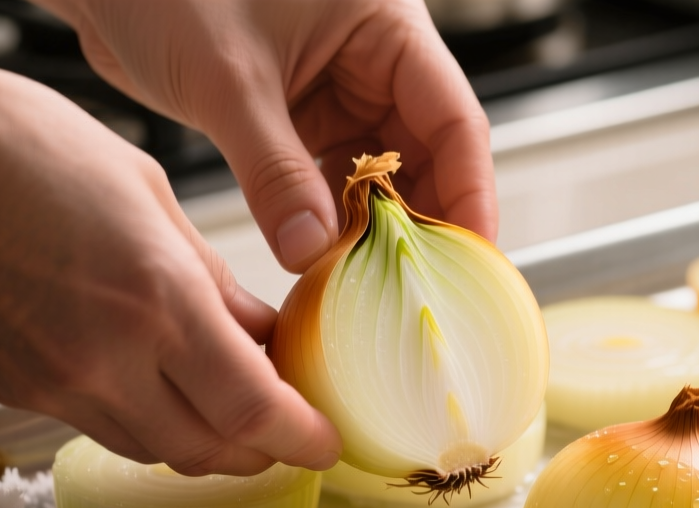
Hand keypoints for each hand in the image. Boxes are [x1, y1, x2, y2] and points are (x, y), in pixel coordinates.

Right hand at [0, 47, 340, 475]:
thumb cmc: (14, 146)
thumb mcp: (149, 195)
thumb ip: (215, 281)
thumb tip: (265, 334)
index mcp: (158, 300)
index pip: (255, 412)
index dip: (303, 440)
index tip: (327, 442)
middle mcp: (107, 358)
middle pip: (212, 451)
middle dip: (262, 449)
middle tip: (290, 425)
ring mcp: (55, 382)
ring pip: (158, 452)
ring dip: (207, 442)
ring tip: (233, 404)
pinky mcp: (17, 387)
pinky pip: (104, 429)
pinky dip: (150, 423)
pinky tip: (164, 385)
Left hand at [37, 0, 496, 270]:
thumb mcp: (227, 79)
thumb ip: (274, 171)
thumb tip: (313, 252)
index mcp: (386, 26)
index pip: (455, 120)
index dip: (470, 193)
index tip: (469, 258)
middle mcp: (372, 58)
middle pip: (427, 155)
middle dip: (422, 222)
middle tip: (419, 290)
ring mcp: (335, 87)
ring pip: (378, 174)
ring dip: (372, 229)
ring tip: (369, 285)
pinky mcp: (294, 113)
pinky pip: (329, 178)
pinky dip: (327, 220)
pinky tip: (324, 262)